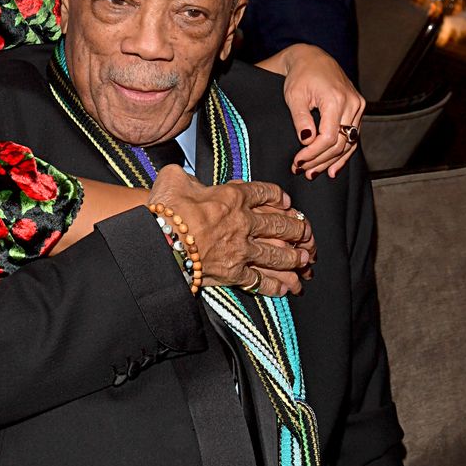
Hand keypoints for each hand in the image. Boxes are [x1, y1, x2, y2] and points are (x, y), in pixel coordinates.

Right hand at [148, 166, 314, 296]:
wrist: (158, 242)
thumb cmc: (165, 211)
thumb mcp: (174, 179)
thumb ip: (186, 176)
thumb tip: (185, 177)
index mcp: (232, 196)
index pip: (264, 193)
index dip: (279, 196)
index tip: (286, 201)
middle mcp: (243, 222)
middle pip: (280, 225)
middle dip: (297, 229)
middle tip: (306, 233)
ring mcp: (241, 250)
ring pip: (277, 254)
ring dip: (294, 258)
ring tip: (305, 260)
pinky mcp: (234, 273)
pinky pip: (261, 280)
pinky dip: (275, 285)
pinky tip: (286, 288)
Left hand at [280, 44, 364, 178]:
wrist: (312, 58)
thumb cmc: (301, 75)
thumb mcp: (294, 96)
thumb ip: (301, 119)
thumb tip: (307, 141)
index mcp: (336, 99)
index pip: (328, 137)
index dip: (313, 154)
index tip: (297, 162)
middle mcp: (352, 103)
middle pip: (340, 143)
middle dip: (320, 160)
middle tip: (302, 171)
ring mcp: (358, 106)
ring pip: (348, 143)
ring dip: (330, 161)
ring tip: (313, 173)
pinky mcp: (358, 109)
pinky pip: (353, 136)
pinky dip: (344, 154)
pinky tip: (332, 169)